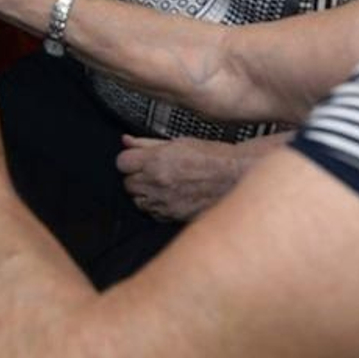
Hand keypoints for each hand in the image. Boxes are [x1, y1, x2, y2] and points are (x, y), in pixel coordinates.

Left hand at [116, 135, 260, 220]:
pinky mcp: (174, 217)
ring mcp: (165, 203)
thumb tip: (127, 140)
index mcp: (156, 161)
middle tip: (151, 171)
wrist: (237, 177)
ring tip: (162, 185)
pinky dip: (157, 207)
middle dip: (136, 177)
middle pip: (127, 183)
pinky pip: (153, 214)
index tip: (135, 159)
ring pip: (137, 201)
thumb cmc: (213, 157)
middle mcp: (157, 183)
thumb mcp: (178, 142)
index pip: (121, 163)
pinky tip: (170, 197)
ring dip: (145, 193)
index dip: (129, 160)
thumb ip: (147, 143)